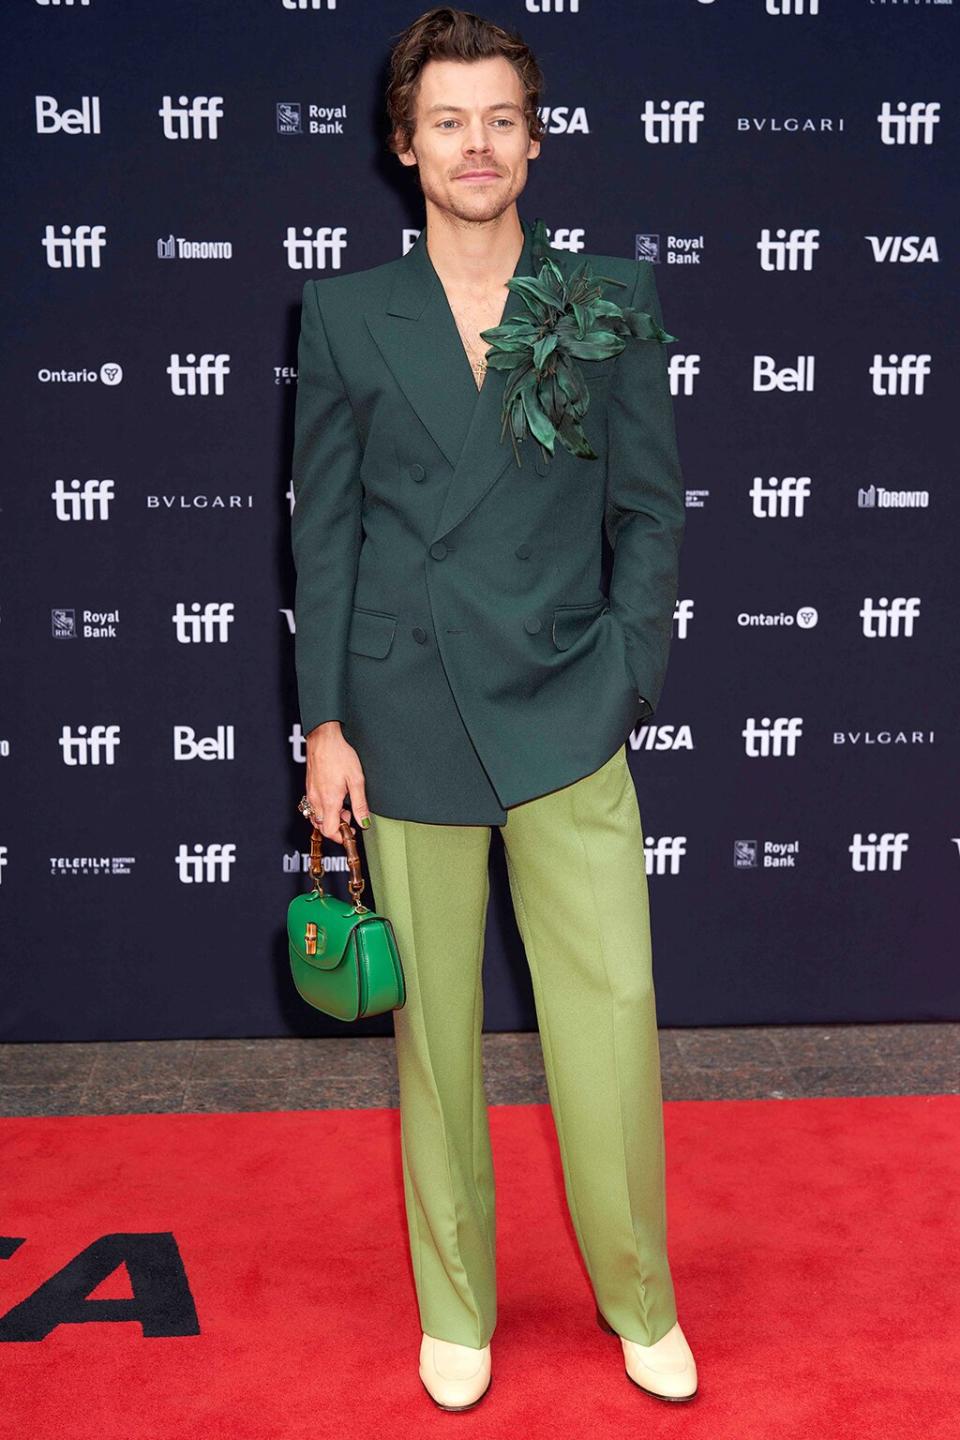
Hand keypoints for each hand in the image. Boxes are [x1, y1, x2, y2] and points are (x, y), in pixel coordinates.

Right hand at [303, 721, 370, 842]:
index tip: (351, 833)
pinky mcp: (309, 788)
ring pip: (317, 817)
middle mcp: (316, 800)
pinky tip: (334, 797)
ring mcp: (311, 794)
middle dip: (336, 827)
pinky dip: (324, 809)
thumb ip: (360, 804)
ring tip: (343, 805)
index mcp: (329, 801)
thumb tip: (364, 822)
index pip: (330, 831)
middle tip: (349, 816)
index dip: (341, 837)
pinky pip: (314, 807)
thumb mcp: (357, 780)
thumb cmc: (340, 755)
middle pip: (322, 827)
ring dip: (330, 818)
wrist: (324, 739)